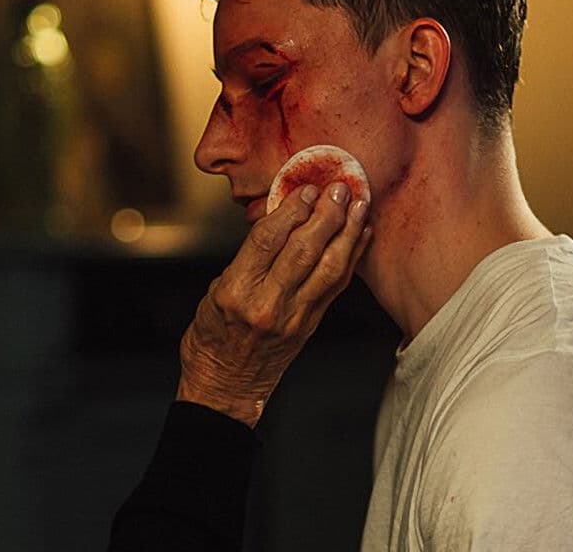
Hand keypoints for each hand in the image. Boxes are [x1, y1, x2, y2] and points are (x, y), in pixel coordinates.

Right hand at [176, 182, 371, 426]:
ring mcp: (294, 317)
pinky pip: (336, 286)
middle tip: (338, 187)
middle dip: (325, 214)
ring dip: (347, 232)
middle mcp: (267, 304)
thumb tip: (282, 218)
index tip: (305, 189)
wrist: (224, 384)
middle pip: (304, 250)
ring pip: (328, 267)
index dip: (290, 209)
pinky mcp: (310, 325)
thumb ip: (249, 258)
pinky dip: (352, 257)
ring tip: (358, 204)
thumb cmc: (212, 335)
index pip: (268, 240)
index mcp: (236, 291)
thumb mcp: (216, 289)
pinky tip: (360, 235)